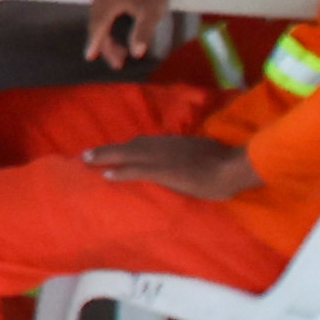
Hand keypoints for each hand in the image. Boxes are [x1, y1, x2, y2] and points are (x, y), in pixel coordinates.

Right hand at [84, 0, 181, 65]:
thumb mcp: (152, 12)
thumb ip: (143, 33)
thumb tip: (137, 53)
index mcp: (107, 2)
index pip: (98, 28)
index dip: (95, 44)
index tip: (90, 57)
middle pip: (97, 26)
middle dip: (106, 46)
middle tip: (119, 63)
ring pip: (100, 20)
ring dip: (107, 38)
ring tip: (122, 53)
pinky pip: (103, 13)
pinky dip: (108, 27)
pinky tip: (117, 34)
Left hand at [91, 133, 261, 201]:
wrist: (233, 167)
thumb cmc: (226, 163)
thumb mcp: (206, 153)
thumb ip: (192, 155)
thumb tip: (188, 160)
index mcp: (175, 143)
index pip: (146, 144)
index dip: (128, 148)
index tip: (115, 150)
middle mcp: (164, 146)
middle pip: (130, 146)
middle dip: (108, 150)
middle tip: (87, 154)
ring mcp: (162, 157)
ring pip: (127, 154)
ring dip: (105, 156)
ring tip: (86, 160)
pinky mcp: (164, 171)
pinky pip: (137, 170)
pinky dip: (120, 172)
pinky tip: (106, 176)